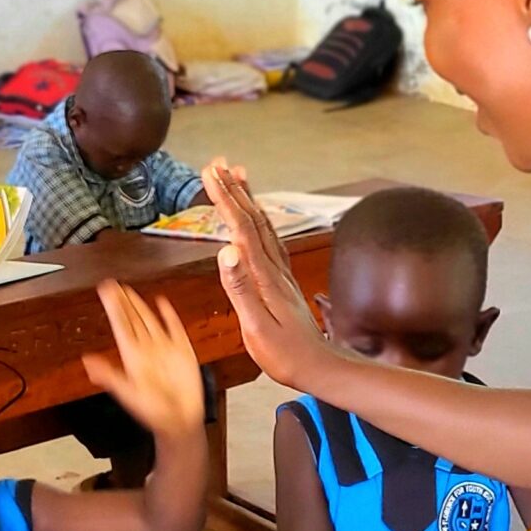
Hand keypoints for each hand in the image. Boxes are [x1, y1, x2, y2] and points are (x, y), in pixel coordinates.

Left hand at [83, 282, 203, 437]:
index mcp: (133, 356)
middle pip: (132, 319)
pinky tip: (162, 303)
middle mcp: (147, 349)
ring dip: (139, 305)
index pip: (121, 325)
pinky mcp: (182, 350)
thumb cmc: (154, 411)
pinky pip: (174, 327)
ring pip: (149, 320)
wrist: (180, 420)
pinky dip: (168, 314)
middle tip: (112, 285)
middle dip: (122, 301)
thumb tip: (87, 362)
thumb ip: (109, 375)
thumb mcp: (128, 393)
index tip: (105, 291)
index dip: (113, 307)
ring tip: (128, 290)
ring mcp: (164, 348)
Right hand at [203, 160, 333, 388]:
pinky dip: (258, 220)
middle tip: (216, 163)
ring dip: (248, 199)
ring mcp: (281, 273)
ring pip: (263, 226)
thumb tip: (226, 250)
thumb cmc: (285, 354)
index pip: (241, 229)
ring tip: (237, 175)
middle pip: (253, 220)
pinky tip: (255, 217)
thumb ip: (240, 288)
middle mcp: (275, 268)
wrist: (319, 367)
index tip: (210, 173)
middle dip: (233, 190)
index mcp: (264, 277)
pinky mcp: (283, 280)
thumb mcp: (256, 327)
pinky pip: (269, 240)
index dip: (226, 199)